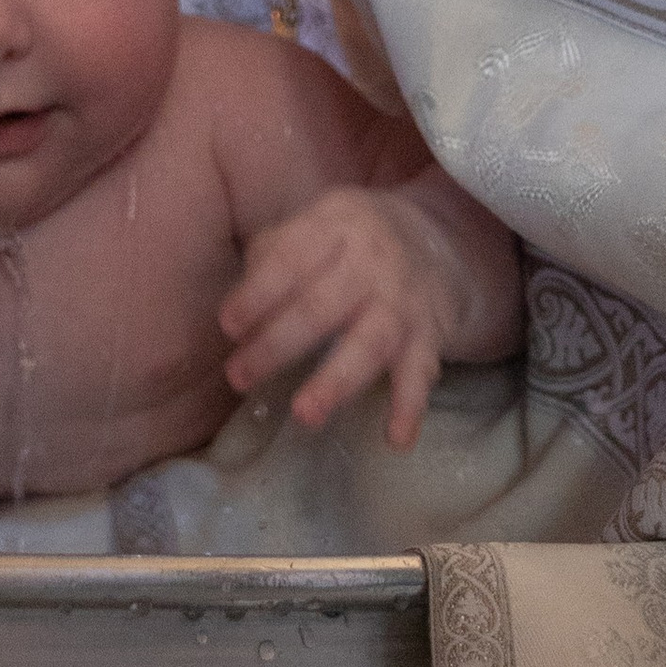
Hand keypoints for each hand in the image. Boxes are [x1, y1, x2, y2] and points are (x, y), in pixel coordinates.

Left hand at [217, 186, 475, 451]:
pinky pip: (420, 373)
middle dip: (277, 345)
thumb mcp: (314, 227)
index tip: (228, 326)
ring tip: (304, 414)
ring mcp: (403, 301)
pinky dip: (410, 406)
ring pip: (369, 343)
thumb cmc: (349, 244)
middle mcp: (373, 261)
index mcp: (336, 227)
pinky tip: (396, 439)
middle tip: (239, 378)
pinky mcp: (429, 335)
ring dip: (336, 381)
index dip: (259, 293)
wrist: (437, 241)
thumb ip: (272, 256)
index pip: (292, 259)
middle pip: (322, 306)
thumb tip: (235, 314)